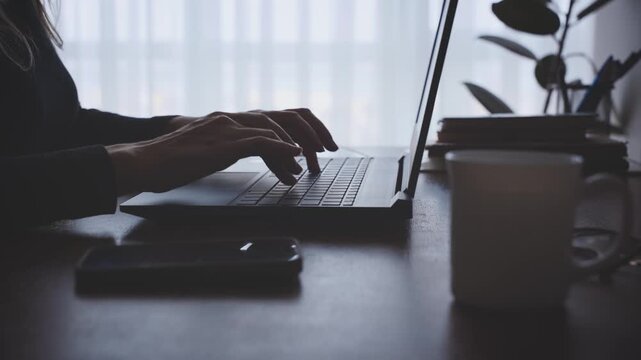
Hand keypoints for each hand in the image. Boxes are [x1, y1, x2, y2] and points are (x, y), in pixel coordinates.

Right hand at [168, 108, 338, 172]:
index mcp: (229, 121)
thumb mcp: (207, 154)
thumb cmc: (172, 163)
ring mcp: (227, 128)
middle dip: (310, 132)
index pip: (273, 119)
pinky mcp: (223, 143)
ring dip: (297, 147)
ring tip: (310, 165)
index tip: (313, 147)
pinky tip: (295, 156)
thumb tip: (251, 161)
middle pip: (282, 117)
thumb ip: (230, 151)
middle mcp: (231, 119)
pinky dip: (282, 149)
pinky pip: (260, 142)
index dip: (298, 130)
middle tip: (327, 150)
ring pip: (274, 130)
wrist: (144, 162)